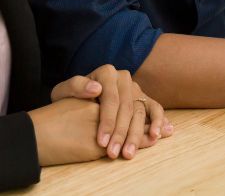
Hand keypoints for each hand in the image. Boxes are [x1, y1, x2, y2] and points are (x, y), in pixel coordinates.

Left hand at [50, 64, 172, 158]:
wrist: (78, 101)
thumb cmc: (69, 99)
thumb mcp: (63, 92)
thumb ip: (75, 86)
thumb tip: (96, 89)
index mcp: (107, 73)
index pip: (111, 99)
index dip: (107, 121)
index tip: (102, 141)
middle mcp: (124, 78)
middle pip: (127, 107)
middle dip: (121, 133)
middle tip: (114, 153)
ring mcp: (136, 88)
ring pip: (142, 110)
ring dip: (138, 133)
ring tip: (131, 152)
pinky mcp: (144, 98)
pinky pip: (155, 108)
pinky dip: (159, 122)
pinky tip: (157, 135)